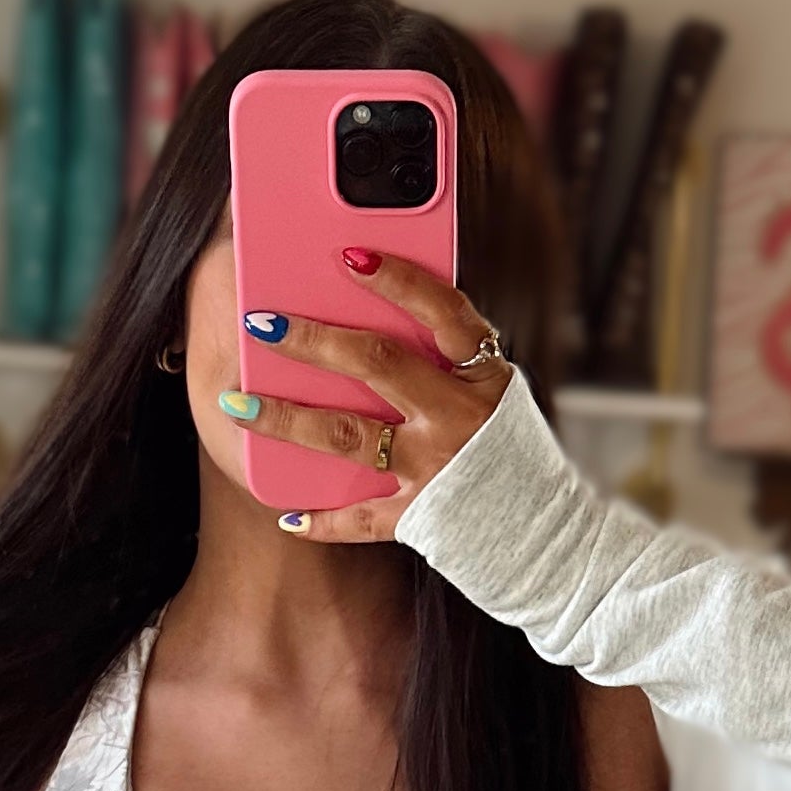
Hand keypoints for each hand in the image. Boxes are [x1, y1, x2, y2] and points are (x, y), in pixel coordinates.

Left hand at [215, 250, 512, 543]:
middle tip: (259, 322)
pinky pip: (361, 519)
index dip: (396, 278)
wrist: (552, 538)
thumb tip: (371, 306)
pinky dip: (322, 520)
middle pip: (376, 363)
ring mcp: (437, 470)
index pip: (441, 308)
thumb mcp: (492, 392)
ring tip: (238, 401)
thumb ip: (446, 356)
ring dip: (287, 418)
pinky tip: (287, 512)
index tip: (347, 252)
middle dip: (312, 339)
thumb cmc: (509, 453)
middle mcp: (458, 416)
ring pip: (349, 437)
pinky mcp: (423, 520)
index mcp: (481, 373)